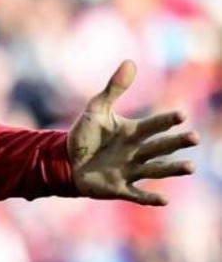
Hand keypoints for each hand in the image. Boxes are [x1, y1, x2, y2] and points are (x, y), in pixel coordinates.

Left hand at [68, 61, 196, 205]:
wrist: (65, 160)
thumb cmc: (85, 134)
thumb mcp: (96, 109)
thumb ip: (114, 88)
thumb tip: (130, 61)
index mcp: (133, 133)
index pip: (153, 125)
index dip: (165, 120)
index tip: (181, 115)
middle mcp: (136, 152)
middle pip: (160, 147)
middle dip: (176, 143)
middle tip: (194, 138)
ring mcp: (129, 170)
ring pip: (155, 170)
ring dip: (172, 169)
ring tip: (190, 167)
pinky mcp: (119, 188)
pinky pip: (137, 194)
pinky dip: (150, 198)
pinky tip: (165, 200)